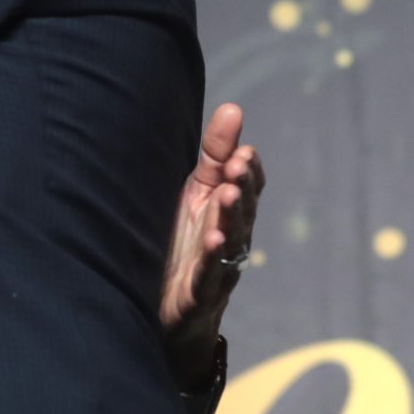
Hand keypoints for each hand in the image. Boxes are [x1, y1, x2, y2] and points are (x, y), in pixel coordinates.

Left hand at [159, 102, 264, 351]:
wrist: (165, 306)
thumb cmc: (185, 242)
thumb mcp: (198, 193)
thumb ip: (215, 155)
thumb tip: (233, 107)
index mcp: (229, 212)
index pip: (248, 187)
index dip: (248, 171)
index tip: (243, 152)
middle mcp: (230, 237)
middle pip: (241, 210)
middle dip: (240, 187)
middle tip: (236, 166)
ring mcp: (217, 267)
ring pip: (229, 241)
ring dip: (229, 217)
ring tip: (225, 195)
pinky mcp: (198, 294)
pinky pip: (208, 275)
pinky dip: (211, 259)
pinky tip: (212, 241)